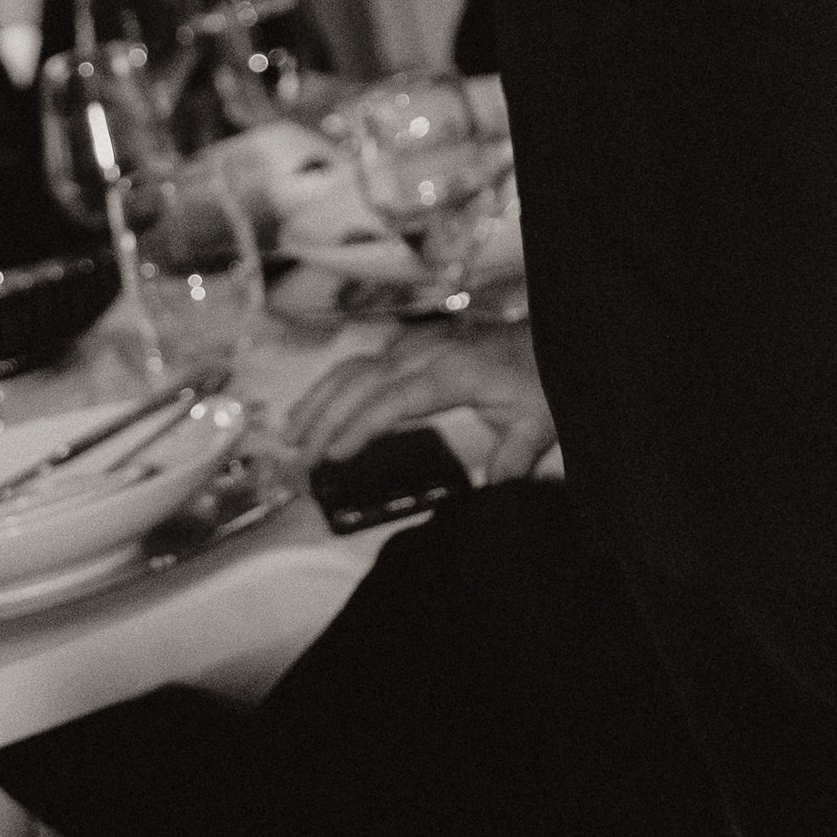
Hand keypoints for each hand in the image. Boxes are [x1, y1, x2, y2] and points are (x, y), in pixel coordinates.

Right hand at [283, 321, 555, 484]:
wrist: (548, 341)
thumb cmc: (540, 382)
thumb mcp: (537, 424)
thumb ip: (513, 460)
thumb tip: (491, 495)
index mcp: (453, 371)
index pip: (394, 398)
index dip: (359, 425)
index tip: (330, 455)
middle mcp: (427, 351)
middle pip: (363, 380)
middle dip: (324, 418)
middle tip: (296, 460)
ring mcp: (417, 344)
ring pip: (356, 366)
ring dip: (320, 398)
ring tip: (289, 435)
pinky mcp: (412, 344)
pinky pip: (363, 361)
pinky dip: (333, 384)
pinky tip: (315, 407)